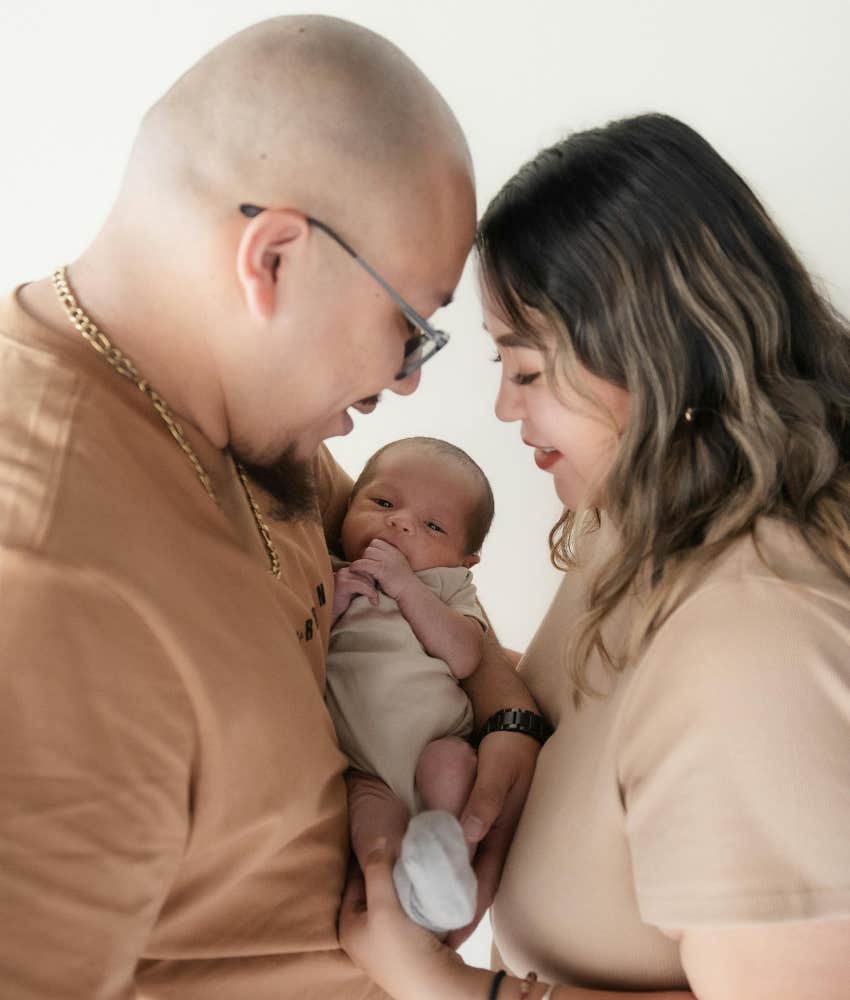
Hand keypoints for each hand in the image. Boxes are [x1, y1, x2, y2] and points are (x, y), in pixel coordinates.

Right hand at [332, 565, 378, 622]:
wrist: (328, 617)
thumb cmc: (343, 608)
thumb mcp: (356, 594)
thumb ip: (364, 587)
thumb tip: (381, 584)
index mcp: (349, 572)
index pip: (368, 569)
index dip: (375, 579)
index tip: (380, 591)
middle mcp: (345, 571)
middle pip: (368, 572)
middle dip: (374, 585)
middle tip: (376, 598)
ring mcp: (342, 576)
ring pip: (366, 578)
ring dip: (373, 591)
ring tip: (374, 601)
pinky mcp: (342, 584)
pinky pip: (361, 585)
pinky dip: (370, 593)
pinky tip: (373, 602)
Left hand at [339, 842, 465, 999]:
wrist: (436, 985)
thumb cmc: (402, 948)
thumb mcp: (383, 906)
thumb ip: (376, 872)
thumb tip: (376, 842)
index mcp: (347, 927)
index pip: (353, 881)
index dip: (368, 858)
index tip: (384, 837)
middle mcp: (362, 935)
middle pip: (372, 890)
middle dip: (385, 870)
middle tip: (401, 846)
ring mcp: (384, 941)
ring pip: (390, 899)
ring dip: (400, 883)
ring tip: (413, 861)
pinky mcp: (406, 944)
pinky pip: (405, 910)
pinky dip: (411, 896)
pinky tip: (422, 884)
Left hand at [350, 538, 417, 601]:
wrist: (411, 592)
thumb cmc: (403, 582)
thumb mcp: (399, 564)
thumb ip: (390, 558)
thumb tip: (378, 557)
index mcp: (395, 551)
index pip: (377, 542)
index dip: (371, 550)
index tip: (370, 560)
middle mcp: (391, 553)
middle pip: (371, 547)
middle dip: (366, 556)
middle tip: (365, 567)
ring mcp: (386, 561)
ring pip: (367, 553)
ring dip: (362, 561)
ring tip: (360, 570)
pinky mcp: (381, 570)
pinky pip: (363, 563)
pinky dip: (356, 566)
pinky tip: (353, 570)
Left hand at [447, 731, 539, 948]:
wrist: (515, 727)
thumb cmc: (508, 749)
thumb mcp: (498, 770)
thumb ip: (484, 799)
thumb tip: (469, 831)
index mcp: (503, 833)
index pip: (484, 882)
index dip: (468, 911)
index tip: (450, 936)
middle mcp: (496, 838)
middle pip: (474, 884)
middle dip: (455, 910)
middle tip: (430, 937)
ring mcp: (490, 831)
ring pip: (468, 870)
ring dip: (450, 892)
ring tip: (426, 916)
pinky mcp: (481, 821)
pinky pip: (464, 851)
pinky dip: (449, 867)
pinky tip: (431, 875)